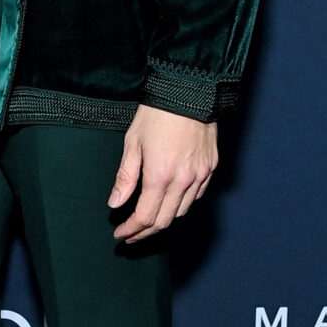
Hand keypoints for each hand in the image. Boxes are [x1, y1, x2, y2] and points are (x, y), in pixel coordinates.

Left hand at [108, 107, 216, 242]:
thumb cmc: (157, 114)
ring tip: (148, 219)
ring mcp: (200, 175)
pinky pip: (197, 196)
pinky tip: (170, 200)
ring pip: (182, 211)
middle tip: (131, 235)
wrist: (189, 92)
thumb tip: (115, 203)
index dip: (131, 230)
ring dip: (164, 219)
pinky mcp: (210, 168)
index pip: (145, 216)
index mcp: (160, 175)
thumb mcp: (133, 142)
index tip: (121, 235)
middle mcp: (183, 180)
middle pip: (165, 221)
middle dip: (145, 232)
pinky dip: (182, 204)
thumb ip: (125, 177)